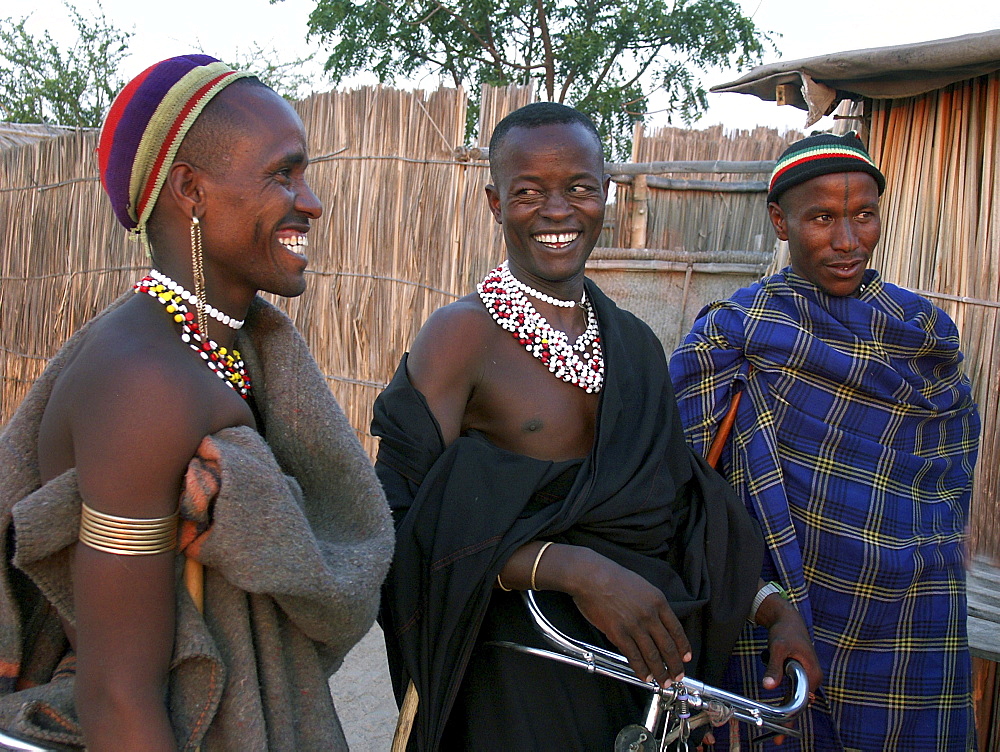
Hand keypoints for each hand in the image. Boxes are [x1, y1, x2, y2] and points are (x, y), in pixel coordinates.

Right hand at [567, 551, 690, 687]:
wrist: (591, 576)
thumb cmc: (612, 577)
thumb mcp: (641, 586)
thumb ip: (652, 604)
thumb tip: (657, 622)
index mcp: (658, 601)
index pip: (676, 629)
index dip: (683, 647)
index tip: (686, 658)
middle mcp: (649, 615)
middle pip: (667, 646)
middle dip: (674, 665)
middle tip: (678, 676)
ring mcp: (634, 625)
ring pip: (652, 654)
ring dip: (660, 672)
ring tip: (664, 682)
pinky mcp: (618, 633)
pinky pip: (633, 656)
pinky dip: (641, 669)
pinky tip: (645, 676)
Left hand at [755, 594, 822, 692]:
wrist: (787, 618)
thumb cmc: (785, 631)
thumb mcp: (777, 649)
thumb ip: (774, 668)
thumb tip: (768, 686)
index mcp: (814, 674)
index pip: (803, 699)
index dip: (788, 700)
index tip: (775, 690)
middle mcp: (815, 676)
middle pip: (797, 695)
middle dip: (782, 687)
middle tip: (774, 669)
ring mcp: (809, 674)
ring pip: (791, 687)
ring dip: (780, 678)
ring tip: (777, 660)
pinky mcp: (802, 671)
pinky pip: (790, 680)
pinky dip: (780, 673)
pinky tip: (778, 660)